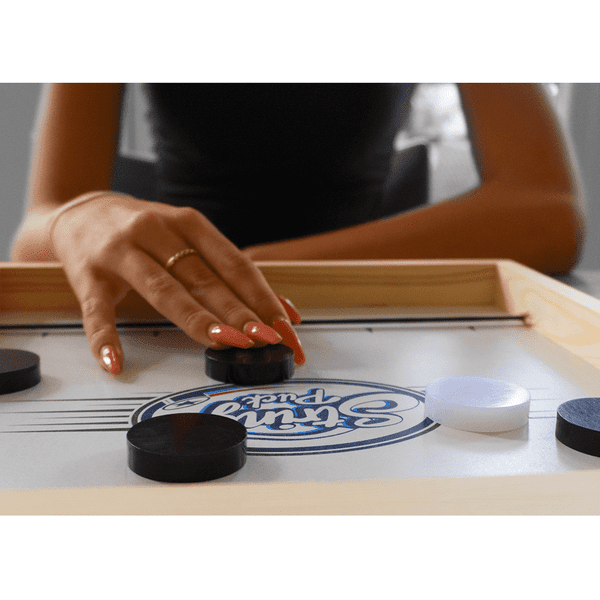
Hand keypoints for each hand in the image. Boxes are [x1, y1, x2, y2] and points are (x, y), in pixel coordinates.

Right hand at [48, 192, 304, 373]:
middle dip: (238, 312)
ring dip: (195, 319)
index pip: (234, 263)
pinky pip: (97, 311)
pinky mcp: (88, 275)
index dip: (262, 296)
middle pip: (204, 278)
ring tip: (223, 344)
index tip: (284, 326)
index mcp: (188, 223)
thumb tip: (283, 309)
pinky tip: (117, 362)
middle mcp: (156, 232)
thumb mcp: (189, 238)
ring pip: (163, 290)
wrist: (82, 213)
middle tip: (264, 340)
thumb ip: (229, 272)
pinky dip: (105, 338)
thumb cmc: (146, 232)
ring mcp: (121, 253)